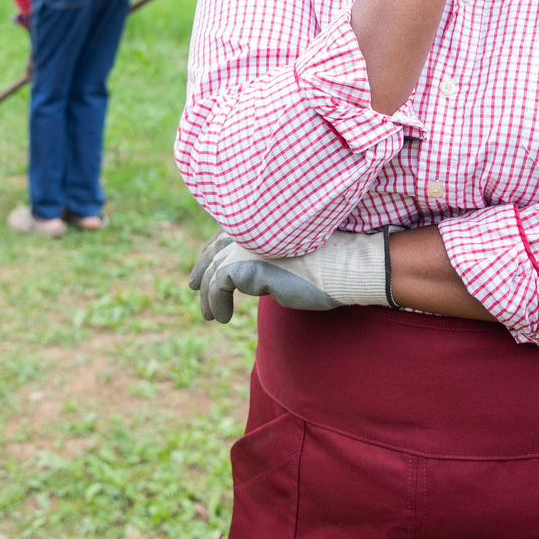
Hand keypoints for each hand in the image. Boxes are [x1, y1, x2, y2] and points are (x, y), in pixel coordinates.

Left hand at [188, 230, 389, 322]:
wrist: (345, 266)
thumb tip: (256, 274)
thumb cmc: (333, 263)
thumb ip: (272, 255)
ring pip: (213, 271)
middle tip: (193, 286)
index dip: (214, 248)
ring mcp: (246, 244)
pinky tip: (222, 318)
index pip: (228, 233)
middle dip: (202, 268)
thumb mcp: (296, 254)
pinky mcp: (244, 265)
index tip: (208, 261)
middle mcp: (251, 228)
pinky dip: (215, 303)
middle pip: (215, 248)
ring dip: (207, 295)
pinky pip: (217, 286)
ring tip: (209, 315)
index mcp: (263, 221)